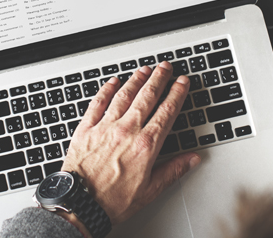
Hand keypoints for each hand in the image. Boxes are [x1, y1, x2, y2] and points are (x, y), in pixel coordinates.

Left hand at [61, 61, 200, 225]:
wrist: (80, 204)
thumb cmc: (113, 201)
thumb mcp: (151, 190)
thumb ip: (173, 170)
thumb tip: (192, 159)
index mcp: (145, 145)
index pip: (166, 111)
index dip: (177, 93)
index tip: (182, 82)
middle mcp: (126, 130)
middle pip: (147, 96)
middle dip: (159, 78)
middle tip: (165, 67)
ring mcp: (105, 127)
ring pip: (124, 95)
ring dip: (136, 79)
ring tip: (144, 69)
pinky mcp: (86, 129)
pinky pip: (98, 102)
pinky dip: (106, 89)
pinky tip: (113, 82)